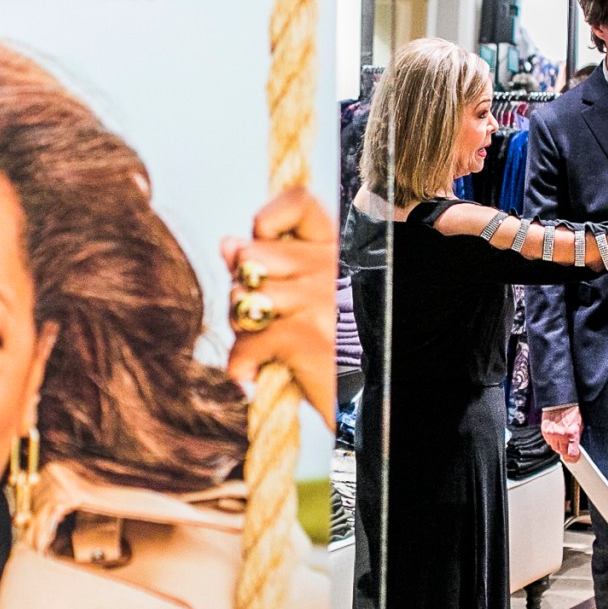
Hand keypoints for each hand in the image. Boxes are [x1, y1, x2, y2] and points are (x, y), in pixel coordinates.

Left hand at [222, 186, 337, 417]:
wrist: (379, 405)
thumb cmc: (348, 356)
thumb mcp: (317, 303)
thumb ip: (275, 267)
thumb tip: (228, 243)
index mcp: (343, 252)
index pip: (300, 202)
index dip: (267, 223)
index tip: (266, 252)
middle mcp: (334, 268)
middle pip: (251, 255)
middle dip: (244, 292)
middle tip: (263, 321)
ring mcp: (320, 300)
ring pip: (242, 298)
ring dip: (243, 330)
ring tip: (265, 349)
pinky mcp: (306, 336)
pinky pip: (246, 340)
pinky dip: (242, 366)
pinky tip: (254, 376)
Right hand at [540, 404, 582, 461]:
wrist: (559, 401)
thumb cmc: (571, 411)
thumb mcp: (579, 425)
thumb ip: (576, 439)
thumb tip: (575, 448)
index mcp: (572, 434)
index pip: (572, 454)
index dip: (574, 457)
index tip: (575, 457)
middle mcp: (561, 435)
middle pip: (562, 452)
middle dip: (566, 450)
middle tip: (569, 445)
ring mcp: (552, 434)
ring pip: (555, 448)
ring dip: (559, 445)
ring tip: (562, 437)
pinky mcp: (545, 431)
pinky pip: (549, 442)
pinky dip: (552, 440)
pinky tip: (556, 433)